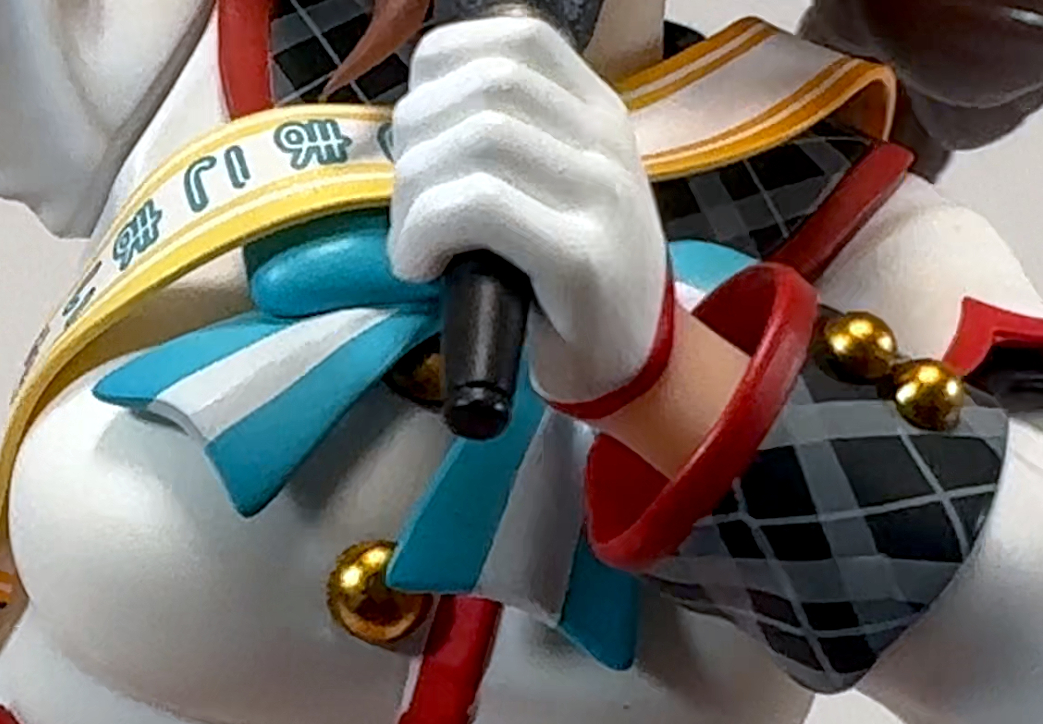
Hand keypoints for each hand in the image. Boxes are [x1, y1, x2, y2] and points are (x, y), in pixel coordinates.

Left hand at [388, 16, 669, 407]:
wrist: (630, 367)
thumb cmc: (571, 286)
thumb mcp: (554, 193)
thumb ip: (508, 143)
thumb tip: (415, 124)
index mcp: (596, 111)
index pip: (512, 37)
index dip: (440, 71)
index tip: (423, 137)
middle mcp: (606, 138)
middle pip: (483, 85)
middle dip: (416, 142)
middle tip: (411, 210)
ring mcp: (602, 193)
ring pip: (475, 139)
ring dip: (415, 195)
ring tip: (417, 246)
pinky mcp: (581, 255)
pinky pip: (477, 205)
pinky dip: (425, 231)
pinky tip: (421, 267)